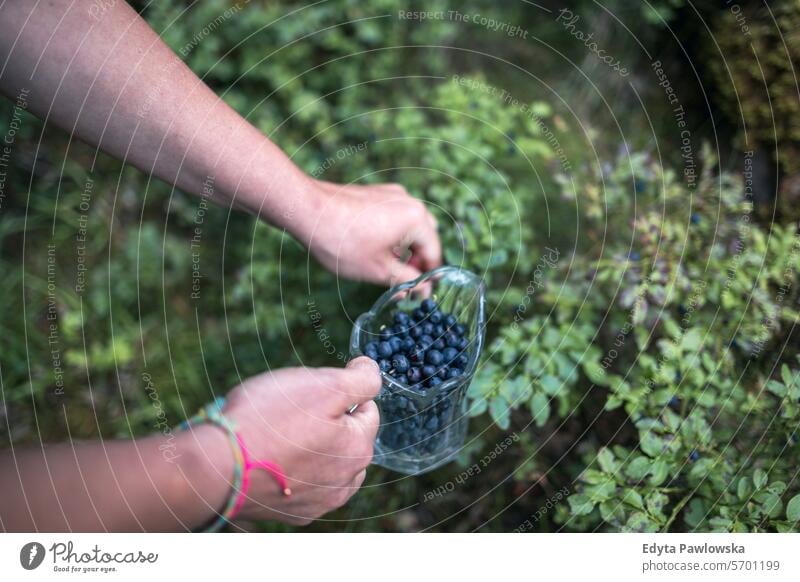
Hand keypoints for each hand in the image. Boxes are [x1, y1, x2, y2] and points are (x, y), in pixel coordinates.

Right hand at [205, 357, 380, 525]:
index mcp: (358, 448)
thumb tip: (372, 370)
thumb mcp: (323, 385)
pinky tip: (272, 459)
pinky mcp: (292, 514)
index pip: (368, 408)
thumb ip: (360, 379)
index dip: (341, 392)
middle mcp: (346, 482)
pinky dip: (294, 471)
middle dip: (328, 421)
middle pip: (348, 437)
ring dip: (314, 448)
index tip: (312, 391)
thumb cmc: (268, 421)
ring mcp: (319, 502)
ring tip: (281, 436)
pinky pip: (303, 484)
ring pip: (328, 463)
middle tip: (292, 411)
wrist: (216, 466)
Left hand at [302, 179, 442, 285]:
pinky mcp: (376, 193)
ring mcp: (391, 195)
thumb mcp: (378, 270)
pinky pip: (393, 216)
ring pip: (409, 226)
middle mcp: (409, 202)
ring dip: (404, 248)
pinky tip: (372, 247)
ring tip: (385, 266)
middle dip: (417, 261)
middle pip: (425, 237)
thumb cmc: (342, 242)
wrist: (307, 210)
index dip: (427, 278)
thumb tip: (423, 290)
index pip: (434, 254)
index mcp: (416, 219)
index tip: (418, 294)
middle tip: (402, 281)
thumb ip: (406, 280)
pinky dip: (391, 234)